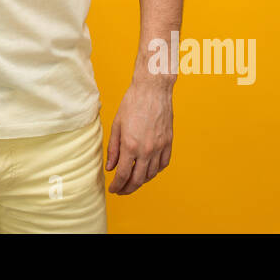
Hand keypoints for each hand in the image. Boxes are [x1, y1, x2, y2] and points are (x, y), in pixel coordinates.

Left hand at [105, 80, 173, 194]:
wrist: (153, 89)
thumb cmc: (132, 103)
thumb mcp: (116, 125)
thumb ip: (113, 148)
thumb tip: (110, 167)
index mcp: (130, 145)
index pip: (123, 175)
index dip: (117, 186)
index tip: (112, 189)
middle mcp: (146, 150)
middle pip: (137, 179)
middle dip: (128, 188)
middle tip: (121, 190)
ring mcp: (160, 147)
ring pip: (152, 174)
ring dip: (141, 181)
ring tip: (133, 180)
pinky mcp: (169, 142)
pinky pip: (163, 164)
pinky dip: (155, 171)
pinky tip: (148, 170)